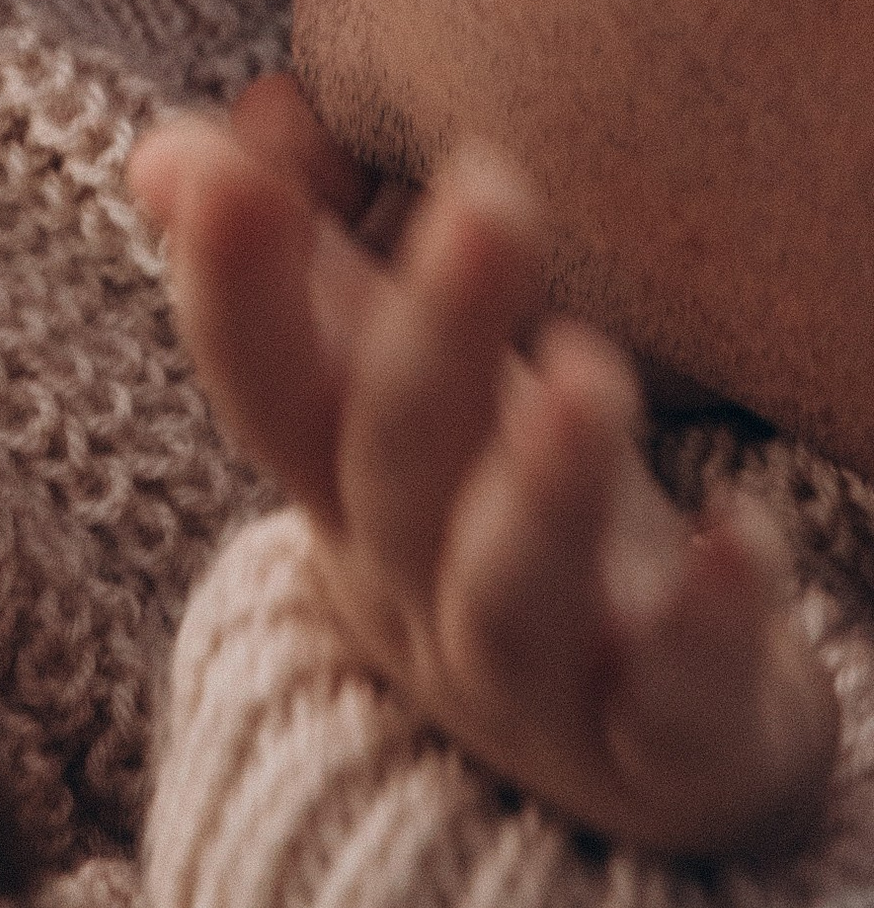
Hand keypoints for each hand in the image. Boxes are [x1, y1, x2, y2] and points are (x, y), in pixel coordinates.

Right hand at [128, 92, 838, 860]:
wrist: (622, 755)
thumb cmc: (484, 513)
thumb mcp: (384, 392)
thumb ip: (286, 267)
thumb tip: (163, 152)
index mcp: (338, 483)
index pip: (261, 381)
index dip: (230, 286)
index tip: (231, 168)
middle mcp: (411, 584)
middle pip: (399, 460)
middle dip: (437, 329)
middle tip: (491, 193)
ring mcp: (529, 680)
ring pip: (510, 593)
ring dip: (545, 487)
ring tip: (599, 378)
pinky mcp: (657, 749)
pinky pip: (672, 701)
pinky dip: (705, 622)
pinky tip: (744, 532)